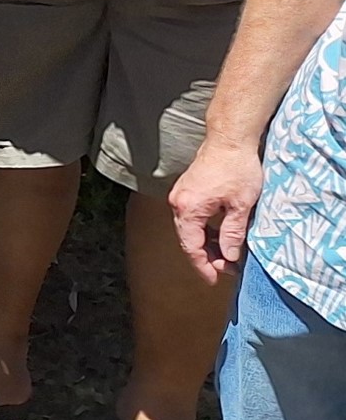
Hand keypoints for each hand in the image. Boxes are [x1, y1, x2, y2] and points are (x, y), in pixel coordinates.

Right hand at [169, 143, 264, 282]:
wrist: (229, 139)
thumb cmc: (237, 168)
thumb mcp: (242, 205)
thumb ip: (233, 233)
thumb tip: (230, 256)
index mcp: (188, 209)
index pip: (192, 247)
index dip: (204, 266)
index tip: (215, 280)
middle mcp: (178, 204)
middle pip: (188, 240)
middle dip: (207, 257)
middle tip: (228, 269)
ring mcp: (180, 196)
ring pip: (189, 229)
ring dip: (206, 243)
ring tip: (228, 254)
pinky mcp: (186, 191)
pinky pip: (191, 218)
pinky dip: (204, 230)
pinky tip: (220, 234)